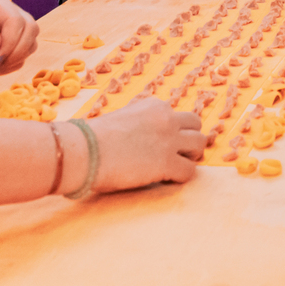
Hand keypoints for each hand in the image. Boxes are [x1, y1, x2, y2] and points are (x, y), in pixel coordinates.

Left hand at [0, 0, 38, 76]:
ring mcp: (13, 31)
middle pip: (31, 30)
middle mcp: (9, 15)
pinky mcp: (13, 46)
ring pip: (31, 45)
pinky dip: (8, 67)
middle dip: (15, 52)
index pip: (17, 21)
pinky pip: (22, 59)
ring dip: (12, 61)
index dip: (10, 42)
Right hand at [90, 98, 206, 190]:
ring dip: (190, 157)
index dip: (173, 131)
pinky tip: (166, 179)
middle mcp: (166, 118)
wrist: (84, 150)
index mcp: (154, 105)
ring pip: (200, 145)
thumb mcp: (121, 118)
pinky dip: (181, 177)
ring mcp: (169, 139)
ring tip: (175, 167)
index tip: (161, 143)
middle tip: (177, 154)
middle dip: (189, 139)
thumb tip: (141, 137)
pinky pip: (190, 171)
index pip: (177, 116)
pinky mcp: (167, 162)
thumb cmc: (93, 138)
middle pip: (196, 125)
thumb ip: (138, 123)